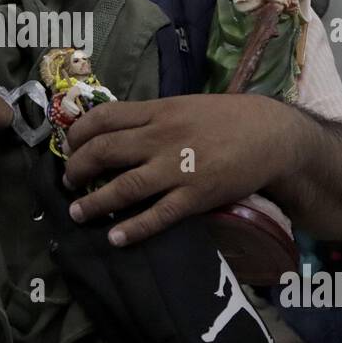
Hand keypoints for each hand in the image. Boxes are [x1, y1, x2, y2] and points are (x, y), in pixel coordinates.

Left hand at [62, 95, 303, 246]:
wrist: (272, 134)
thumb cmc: (228, 117)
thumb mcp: (184, 105)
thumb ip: (152, 118)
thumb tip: (116, 130)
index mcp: (158, 111)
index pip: (104, 117)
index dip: (78, 133)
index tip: (68, 146)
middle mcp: (161, 138)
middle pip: (104, 151)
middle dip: (78, 168)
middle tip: (69, 180)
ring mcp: (177, 169)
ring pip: (124, 187)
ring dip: (93, 202)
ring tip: (77, 212)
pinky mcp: (195, 196)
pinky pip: (157, 215)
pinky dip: (133, 228)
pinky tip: (115, 237)